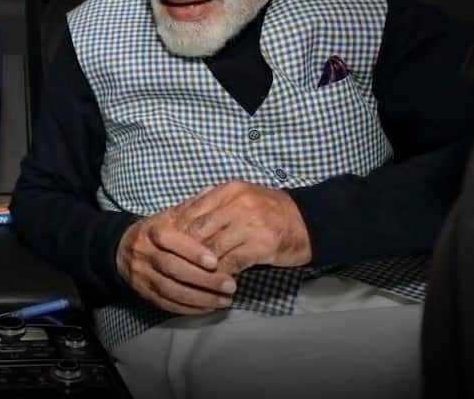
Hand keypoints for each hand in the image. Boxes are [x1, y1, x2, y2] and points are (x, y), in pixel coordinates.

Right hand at [116, 208, 238, 314]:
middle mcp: (145, 253)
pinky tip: (209, 308)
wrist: (122, 250)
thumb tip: (214, 190)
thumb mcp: (169, 216)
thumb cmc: (155, 232)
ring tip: (225, 300)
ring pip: (170, 289)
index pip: (169, 241)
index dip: (191, 252)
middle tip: (231, 285)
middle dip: (203, 279)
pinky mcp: (144, 293)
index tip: (215, 260)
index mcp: (152, 231)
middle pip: (172, 268)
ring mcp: (143, 275)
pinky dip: (189, 308)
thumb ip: (191, 208)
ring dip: (200, 297)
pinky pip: (167, 304)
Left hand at [171, 180, 311, 274]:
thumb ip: (212, 204)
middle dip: (184, 251)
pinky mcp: (261, 245)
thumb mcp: (240, 198)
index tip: (166, 246)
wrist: (308, 221)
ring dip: (201, 267)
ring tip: (192, 277)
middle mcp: (237, 204)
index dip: (176, 231)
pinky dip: (221, 274)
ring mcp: (250, 224)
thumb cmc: (268, 211)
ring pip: (212, 249)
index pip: (191, 211)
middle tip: (174, 265)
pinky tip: (217, 282)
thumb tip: (179, 215)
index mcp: (228, 191)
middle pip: (197, 231)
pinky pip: (231, 263)